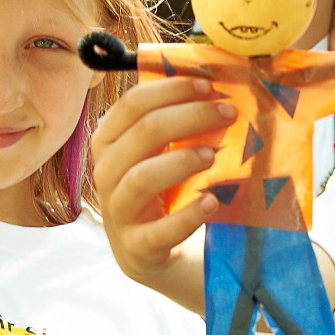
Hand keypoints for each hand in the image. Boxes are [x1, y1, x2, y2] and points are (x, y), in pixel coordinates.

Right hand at [91, 76, 233, 284]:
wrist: (153, 251)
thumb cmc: (161, 190)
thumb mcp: (159, 153)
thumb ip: (174, 122)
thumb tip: (215, 82)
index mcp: (109, 141)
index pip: (133, 104)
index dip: (171, 90)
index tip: (209, 85)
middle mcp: (106, 173)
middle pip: (142, 134)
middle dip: (189, 117)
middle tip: (227, 113)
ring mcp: (118, 212)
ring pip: (142, 178)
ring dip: (182, 161)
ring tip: (214, 155)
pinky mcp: (137, 247)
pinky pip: (160, 231)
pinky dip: (188, 216)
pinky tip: (212, 203)